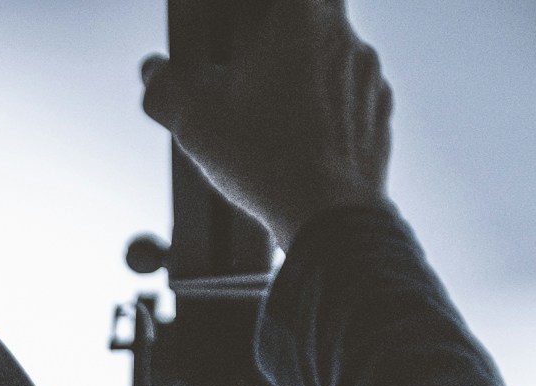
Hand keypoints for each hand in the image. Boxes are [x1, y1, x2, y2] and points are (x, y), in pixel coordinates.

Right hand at [141, 0, 393, 251]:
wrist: (330, 215)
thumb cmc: (266, 159)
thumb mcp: (194, 119)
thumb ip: (167, 86)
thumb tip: (155, 73)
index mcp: (301, 16)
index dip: (252, 9)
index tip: (238, 27)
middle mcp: (344, 35)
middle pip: (311, 12)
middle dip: (281, 34)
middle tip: (251, 67)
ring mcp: (369, 73)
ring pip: (331, 54)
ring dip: (303, 73)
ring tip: (271, 116)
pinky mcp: (381, 111)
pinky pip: (349, 95)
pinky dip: (326, 109)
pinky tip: (299, 141)